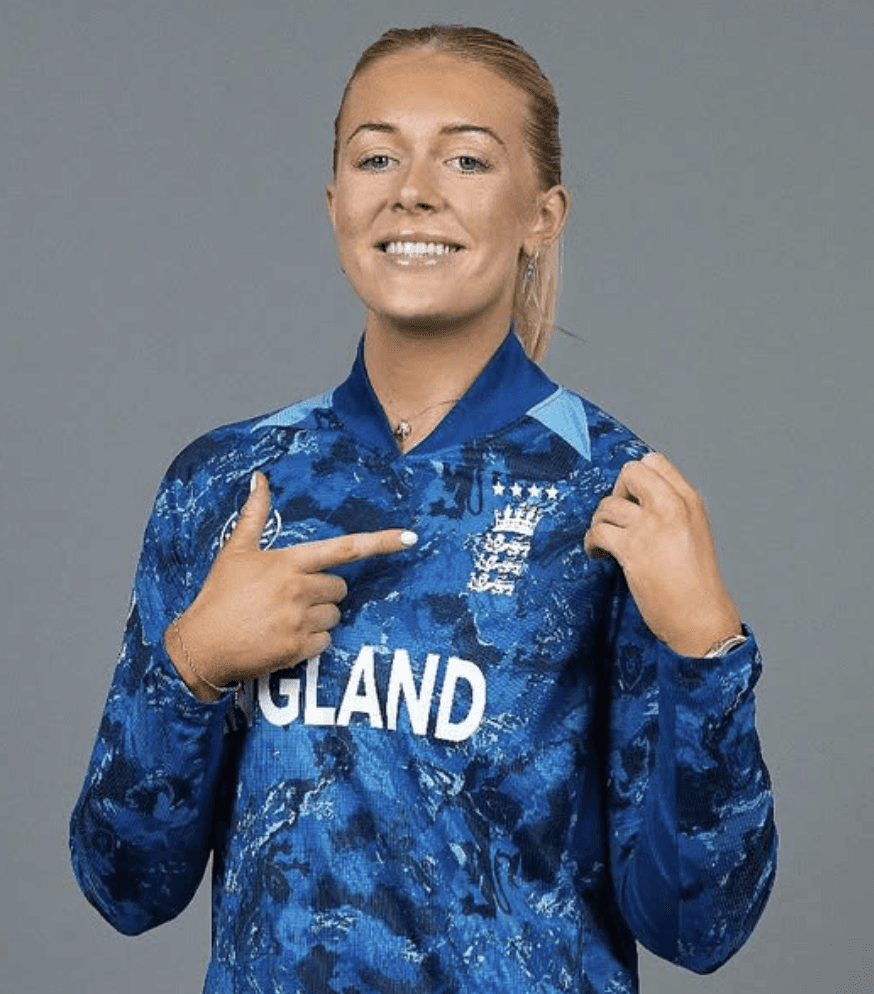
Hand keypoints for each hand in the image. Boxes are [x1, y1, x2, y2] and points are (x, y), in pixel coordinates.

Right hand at [164, 471, 415, 699]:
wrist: (200, 646)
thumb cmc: (217, 596)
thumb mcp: (235, 550)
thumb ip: (254, 513)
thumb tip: (260, 478)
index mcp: (288, 562)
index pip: (344, 548)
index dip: (381, 542)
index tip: (410, 538)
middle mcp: (299, 589)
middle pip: (341, 587)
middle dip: (325, 590)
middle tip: (293, 595)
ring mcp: (300, 620)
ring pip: (335, 614)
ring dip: (318, 615)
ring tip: (285, 617)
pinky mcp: (299, 649)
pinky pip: (326, 640)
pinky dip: (311, 640)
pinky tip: (284, 636)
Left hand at [583, 452, 741, 656]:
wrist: (700, 616)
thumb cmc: (695, 581)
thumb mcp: (693, 530)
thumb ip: (669, 509)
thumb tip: (633, 500)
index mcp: (689, 501)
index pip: (655, 462)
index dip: (635, 479)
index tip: (631, 500)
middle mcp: (672, 507)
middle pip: (630, 471)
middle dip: (616, 491)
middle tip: (618, 516)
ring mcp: (652, 526)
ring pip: (607, 504)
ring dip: (600, 522)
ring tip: (606, 541)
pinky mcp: (632, 548)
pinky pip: (597, 530)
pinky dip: (591, 542)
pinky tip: (598, 553)